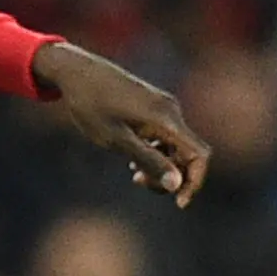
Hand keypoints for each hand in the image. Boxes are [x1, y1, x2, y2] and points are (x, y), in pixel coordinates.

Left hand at [35, 42, 209, 206]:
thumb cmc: (91, 106)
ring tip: (132, 173)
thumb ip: (148, 161)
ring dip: (160, 165)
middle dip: (171, 175)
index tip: (178, 203)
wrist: (76, 72)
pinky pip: (165, 136)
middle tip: (138, 183)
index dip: (195, 182)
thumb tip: (176, 185)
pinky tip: (131, 159)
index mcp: (167, 119)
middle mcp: (172, 111)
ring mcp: (164, 107)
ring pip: (175, 145)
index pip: (199, 155)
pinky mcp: (154, 107)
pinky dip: (154, 152)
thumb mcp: (115, 140)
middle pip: (188, 153)